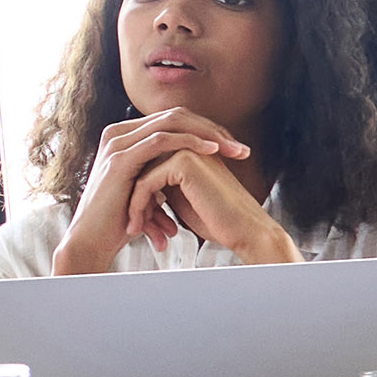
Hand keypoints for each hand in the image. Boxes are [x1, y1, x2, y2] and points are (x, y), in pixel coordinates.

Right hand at [54, 110, 287, 267]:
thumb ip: (163, 173)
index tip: (233, 148)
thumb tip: (194, 169)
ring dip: (208, 134)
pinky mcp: (120, 158)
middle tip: (240, 148)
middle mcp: (119, 133)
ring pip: (171, 122)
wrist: (93, 241)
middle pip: (175, 116)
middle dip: (213, 129)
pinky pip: (161, 140)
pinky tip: (212, 151)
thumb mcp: (147, 189)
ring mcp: (117, 143)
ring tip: (233, 149)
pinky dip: (190, 142)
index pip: (173, 120)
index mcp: (126, 137)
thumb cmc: (121, 221)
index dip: (206, 130)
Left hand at [123, 146, 296, 259]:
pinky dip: (138, 206)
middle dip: (134, 199)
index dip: (139, 195)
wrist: (245, 231)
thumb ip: (162, 184)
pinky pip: (146, 182)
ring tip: (134, 230)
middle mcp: (187, 145)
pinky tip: (137, 227)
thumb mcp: (181, 198)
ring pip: (140, 175)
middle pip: (142, 169)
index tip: (135, 220)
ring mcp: (186, 149)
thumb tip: (134, 184)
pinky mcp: (184, 161)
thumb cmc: (217, 220)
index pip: (148, 167)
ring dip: (135, 205)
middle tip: (131, 225)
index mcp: (189, 150)